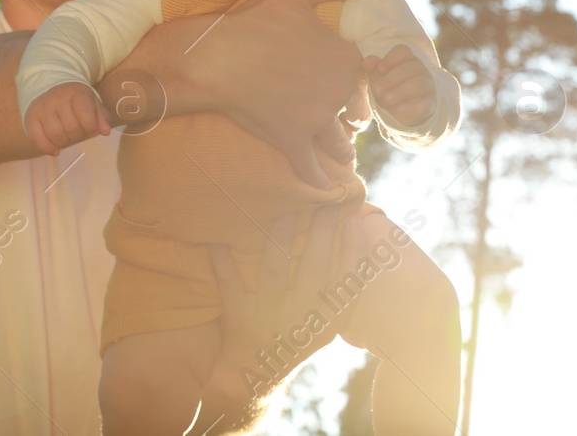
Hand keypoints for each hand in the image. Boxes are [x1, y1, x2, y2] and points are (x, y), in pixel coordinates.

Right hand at [22, 83, 110, 155]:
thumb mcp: (92, 102)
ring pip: (55, 135)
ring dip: (64, 143)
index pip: (85, 114)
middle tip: (77, 133)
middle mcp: (57, 98)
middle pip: (71, 128)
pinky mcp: (30, 117)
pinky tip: (55, 150)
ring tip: (67, 138)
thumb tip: (105, 131)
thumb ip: (101, 117)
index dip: (91, 127)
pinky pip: (37, 138)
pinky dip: (47, 148)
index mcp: (76, 92)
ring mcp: (42, 108)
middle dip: (78, 136)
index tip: (91, 129)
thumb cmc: (75, 99)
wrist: (49, 86)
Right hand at [180, 0, 366, 187]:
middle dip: (351, 118)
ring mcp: (317, 120)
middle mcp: (338, 92)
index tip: (348, 89)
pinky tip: (327, 190)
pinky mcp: (293, 140)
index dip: (356, 83)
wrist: (218, 56)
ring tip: (342, 155)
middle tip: (344, 122)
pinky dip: (320, 182)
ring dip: (342, 151)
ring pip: (340, 144)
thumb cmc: (256, 20)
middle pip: (356, 114)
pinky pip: (311, 170)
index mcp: (346, 59)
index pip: (364, 78)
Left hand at [202, 208, 368, 420]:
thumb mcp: (329, 320)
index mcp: (327, 320)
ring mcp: (269, 317)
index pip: (346, 282)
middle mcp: (301, 319)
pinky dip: (222, 263)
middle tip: (323, 204)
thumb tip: (357, 229)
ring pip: (274, 273)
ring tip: (285, 211)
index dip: (353, 252)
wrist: (260, 373)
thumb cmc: (302, 333)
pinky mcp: (239, 317)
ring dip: (278, 240)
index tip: (355, 222)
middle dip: (320, 235)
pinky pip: (230, 285)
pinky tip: (219, 240)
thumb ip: (343, 285)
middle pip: (313, 271)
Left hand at [367, 45, 436, 127]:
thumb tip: (367, 61)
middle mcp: (421, 70)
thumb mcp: (379, 78)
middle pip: (411, 67)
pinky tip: (399, 110)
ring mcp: (428, 87)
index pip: (403, 51)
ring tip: (386, 99)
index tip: (380, 69)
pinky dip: (411, 107)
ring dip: (401, 91)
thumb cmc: (391, 88)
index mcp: (408, 59)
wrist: (404, 109)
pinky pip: (424, 104)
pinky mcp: (429, 104)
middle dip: (392, 78)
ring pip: (420, 84)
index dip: (391, 58)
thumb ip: (373, 68)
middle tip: (377, 90)